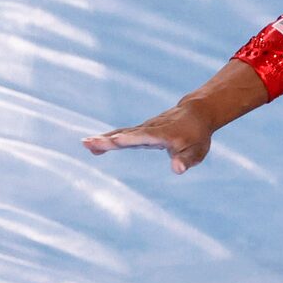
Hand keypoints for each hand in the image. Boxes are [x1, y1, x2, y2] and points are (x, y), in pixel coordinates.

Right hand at [83, 101, 218, 173]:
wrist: (196, 113)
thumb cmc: (198, 136)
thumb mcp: (198, 151)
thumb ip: (187, 160)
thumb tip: (177, 169)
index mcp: (165, 134)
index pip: (146, 136)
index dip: (131, 138)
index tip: (115, 140)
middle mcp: (152, 129)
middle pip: (128, 134)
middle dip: (109, 139)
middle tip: (89, 142)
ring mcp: (144, 129)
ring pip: (122, 133)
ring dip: (104, 139)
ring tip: (85, 143)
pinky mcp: (140, 131)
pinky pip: (122, 135)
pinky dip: (107, 140)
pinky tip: (92, 146)